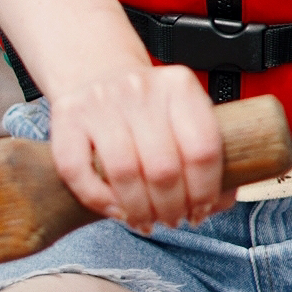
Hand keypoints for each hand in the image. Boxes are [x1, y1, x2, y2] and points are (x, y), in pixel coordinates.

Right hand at [48, 63, 233, 232]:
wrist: (100, 72)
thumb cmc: (147, 107)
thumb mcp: (183, 115)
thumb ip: (206, 155)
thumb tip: (224, 199)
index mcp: (179, 85)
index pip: (203, 150)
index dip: (204, 192)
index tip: (201, 210)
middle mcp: (140, 87)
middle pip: (164, 168)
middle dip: (171, 209)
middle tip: (171, 219)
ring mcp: (101, 100)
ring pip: (124, 174)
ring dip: (138, 211)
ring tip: (145, 219)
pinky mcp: (67, 115)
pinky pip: (79, 173)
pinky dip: (99, 201)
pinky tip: (115, 207)